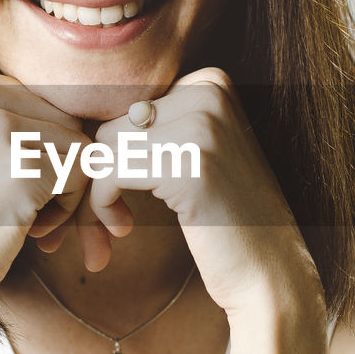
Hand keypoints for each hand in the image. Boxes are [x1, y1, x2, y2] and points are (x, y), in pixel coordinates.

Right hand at [0, 67, 96, 315]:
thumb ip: (14, 116)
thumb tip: (95, 97)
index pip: (41, 103)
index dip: (41, 153)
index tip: (16, 191)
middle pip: (63, 119)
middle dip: (59, 172)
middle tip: (28, 215)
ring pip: (77, 144)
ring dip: (65, 192)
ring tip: (25, 221)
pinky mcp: (22, 159)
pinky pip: (83, 171)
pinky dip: (70, 208)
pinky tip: (30, 230)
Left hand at [85, 68, 322, 315]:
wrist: (270, 272)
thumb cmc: (226, 220)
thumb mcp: (194, 154)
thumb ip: (155, 126)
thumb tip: (84, 115)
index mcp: (210, 81)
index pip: (124, 105)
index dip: (112, 154)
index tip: (117, 195)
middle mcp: (208, 91)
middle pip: (110, 125)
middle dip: (100, 176)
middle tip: (111, 219)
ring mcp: (200, 125)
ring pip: (103, 148)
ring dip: (96, 195)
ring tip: (116, 227)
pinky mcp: (186, 163)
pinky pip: (108, 172)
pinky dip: (100, 206)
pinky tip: (122, 229)